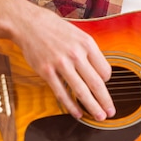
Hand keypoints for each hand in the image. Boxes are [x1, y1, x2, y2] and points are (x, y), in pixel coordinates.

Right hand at [11, 3, 115, 121]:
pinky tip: (77, 113)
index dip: (107, 81)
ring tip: (99, 116)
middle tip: (111, 112)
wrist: (29, 24)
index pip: (105, 70)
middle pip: (96, 83)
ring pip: (81, 91)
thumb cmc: (56, 29)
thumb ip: (89, 52)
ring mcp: (61, 64)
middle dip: (105, 101)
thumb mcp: (78, 34)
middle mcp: (76, 54)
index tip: (105, 87)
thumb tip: (101, 72)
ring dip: (92, 107)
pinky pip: (62, 93)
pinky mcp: (47, 71)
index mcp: (87, 44)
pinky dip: (71, 106)